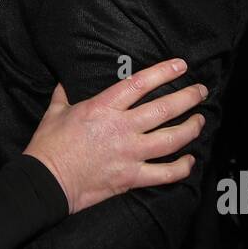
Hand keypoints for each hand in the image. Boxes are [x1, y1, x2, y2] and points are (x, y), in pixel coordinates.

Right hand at [24, 58, 206, 214]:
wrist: (46, 181)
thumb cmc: (48, 147)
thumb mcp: (54, 113)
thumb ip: (63, 96)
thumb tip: (64, 83)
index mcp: (103, 107)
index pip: (140, 83)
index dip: (164, 72)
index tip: (181, 66)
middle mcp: (122, 128)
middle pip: (164, 109)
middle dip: (188, 98)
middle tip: (201, 92)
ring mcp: (129, 153)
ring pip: (171, 139)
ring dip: (191, 128)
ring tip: (200, 121)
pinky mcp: (131, 177)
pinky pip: (165, 173)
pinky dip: (181, 167)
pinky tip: (190, 161)